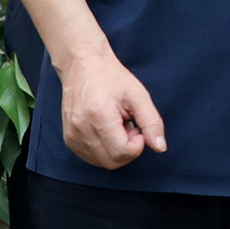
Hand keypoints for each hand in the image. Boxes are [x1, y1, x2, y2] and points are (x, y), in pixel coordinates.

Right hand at [55, 51, 165, 169]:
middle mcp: (81, 129)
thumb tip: (160, 147)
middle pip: (112, 162)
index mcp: (99, 116)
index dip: (137, 145)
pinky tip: (105, 130)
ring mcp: (72, 135)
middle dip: (127, 150)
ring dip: (115, 150)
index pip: (123, 152)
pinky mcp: (69, 139)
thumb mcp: (138, 95)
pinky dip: (104, 150)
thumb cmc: (110, 77)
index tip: (136, 127)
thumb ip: (151, 122)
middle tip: (128, 126)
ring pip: (103, 162)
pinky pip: (92, 157)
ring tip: (115, 126)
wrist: (83, 66)